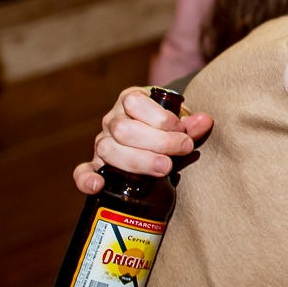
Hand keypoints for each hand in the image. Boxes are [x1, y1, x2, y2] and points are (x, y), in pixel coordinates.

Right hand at [72, 87, 213, 193]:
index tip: (183, 131)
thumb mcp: (181, 122)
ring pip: (108, 149)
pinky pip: (82, 172)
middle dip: (157, 141)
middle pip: (123, 130)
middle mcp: (112, 120)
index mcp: (130, 100)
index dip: (161, 118)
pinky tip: (98, 186)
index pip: (135, 103)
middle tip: (183, 149)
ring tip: (165, 168)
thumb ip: (191, 125)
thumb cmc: (169, 128)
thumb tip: (205, 122)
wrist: (156, 139)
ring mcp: (102, 143)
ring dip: (138, 161)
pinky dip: (86, 179)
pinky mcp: (97, 166)